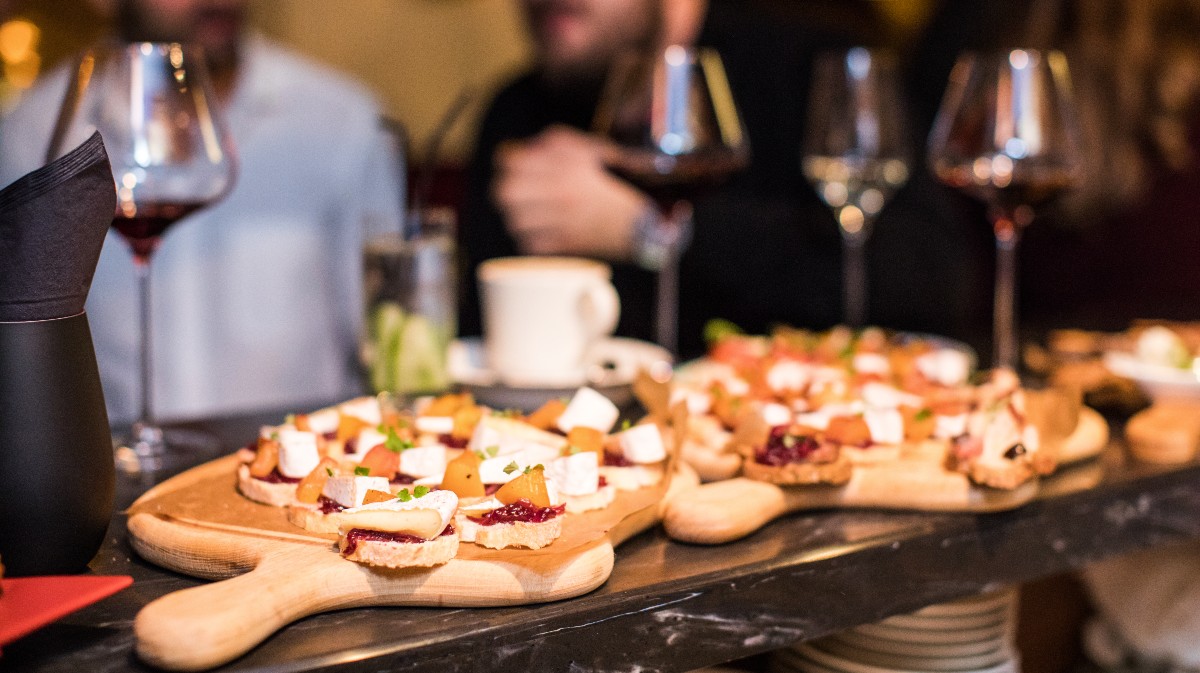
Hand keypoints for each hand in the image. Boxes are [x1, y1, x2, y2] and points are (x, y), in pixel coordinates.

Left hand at [492, 125, 647, 259]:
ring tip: (533, 215)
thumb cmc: (614, 184)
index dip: (510, 164)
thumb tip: (524, 148)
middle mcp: (561, 189)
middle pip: (506, 191)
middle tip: (519, 194)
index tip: (515, 169)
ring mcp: (562, 219)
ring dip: (520, 217)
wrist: (640, 224)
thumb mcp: (591, 150)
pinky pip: (530, 243)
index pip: (511, 161)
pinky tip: (547, 232)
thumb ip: (556, 142)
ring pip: (515, 219)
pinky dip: (533, 239)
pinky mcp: (564, 244)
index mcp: (566, 164)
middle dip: (508, 192)